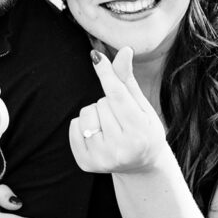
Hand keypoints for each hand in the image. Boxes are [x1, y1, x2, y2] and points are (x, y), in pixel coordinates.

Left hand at [69, 48, 171, 174]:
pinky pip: (73, 127)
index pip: (117, 96)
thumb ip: (128, 80)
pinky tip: (99, 136)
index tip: (95, 56)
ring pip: (85, 114)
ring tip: (110, 127)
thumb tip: (124, 50)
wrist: (141, 166)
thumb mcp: (143, 107)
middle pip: (100, 103)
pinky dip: (82, 126)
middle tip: (121, 119)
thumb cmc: (144, 130)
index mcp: (140, 132)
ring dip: (95, 114)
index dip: (106, 74)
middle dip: (108, 103)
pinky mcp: (86, 164)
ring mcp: (102, 158)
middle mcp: (121, 148)